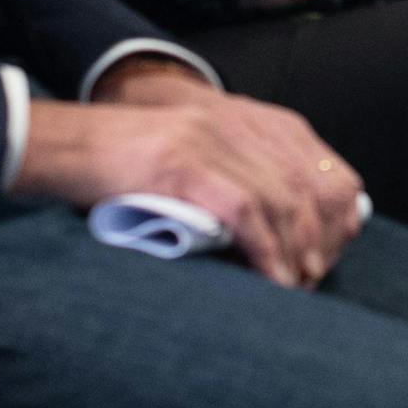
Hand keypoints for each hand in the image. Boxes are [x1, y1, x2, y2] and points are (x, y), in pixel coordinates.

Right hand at [13, 93, 367, 288]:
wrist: (70, 147)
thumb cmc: (131, 167)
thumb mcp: (200, 158)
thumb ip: (242, 177)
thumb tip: (289, 233)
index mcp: (249, 119)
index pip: (322, 165)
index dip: (337, 214)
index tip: (331, 252)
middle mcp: (237, 123)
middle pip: (311, 185)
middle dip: (323, 239)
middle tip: (315, 278)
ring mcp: (211, 141)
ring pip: (284, 201)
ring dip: (297, 252)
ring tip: (296, 287)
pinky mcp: (185, 165)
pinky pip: (245, 211)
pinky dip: (266, 251)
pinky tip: (273, 279)